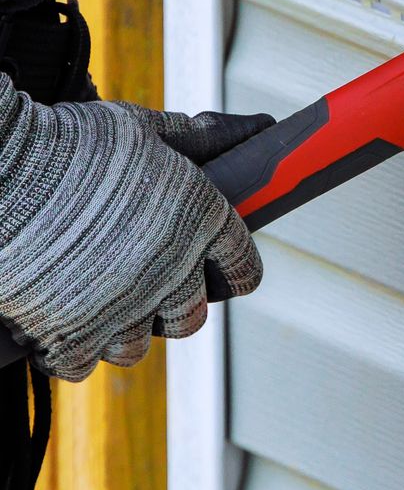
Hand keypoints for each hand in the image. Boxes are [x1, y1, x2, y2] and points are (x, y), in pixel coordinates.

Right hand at [0, 76, 273, 379]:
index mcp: (205, 221)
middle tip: (140, 281)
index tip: (216, 270)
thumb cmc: (71, 142)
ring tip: (94, 299)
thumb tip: (262, 125)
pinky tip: (56, 320)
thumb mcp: (144, 128)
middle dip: (171, 304)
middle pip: (190, 318)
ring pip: (136, 345)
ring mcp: (123, 310)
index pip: (244, 270)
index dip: (230, 271)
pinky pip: (82, 363)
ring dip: (119, 329)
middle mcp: (173, 273)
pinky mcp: (71, 336)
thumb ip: (203, 138)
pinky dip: (68, 349)